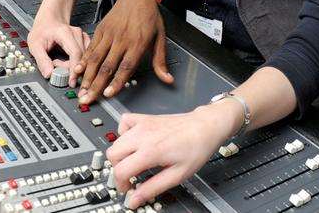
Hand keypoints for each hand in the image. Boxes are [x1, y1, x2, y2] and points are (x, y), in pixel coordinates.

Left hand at [27, 13, 90, 85]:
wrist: (49, 20)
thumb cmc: (42, 30)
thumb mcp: (35, 44)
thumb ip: (41, 60)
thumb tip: (49, 74)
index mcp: (66, 33)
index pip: (75, 54)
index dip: (74, 70)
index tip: (71, 82)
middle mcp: (78, 34)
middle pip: (81, 58)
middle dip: (68, 69)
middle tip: (54, 65)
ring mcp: (83, 37)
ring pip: (84, 59)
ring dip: (71, 66)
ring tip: (57, 61)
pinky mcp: (85, 42)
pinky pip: (84, 57)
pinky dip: (75, 63)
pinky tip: (65, 60)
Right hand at [76, 0, 172, 104]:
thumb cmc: (149, 16)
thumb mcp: (160, 37)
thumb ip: (160, 60)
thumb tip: (168, 79)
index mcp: (137, 43)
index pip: (126, 67)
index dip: (116, 82)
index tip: (108, 94)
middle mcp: (122, 40)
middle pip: (107, 66)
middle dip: (96, 85)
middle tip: (87, 99)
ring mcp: (109, 35)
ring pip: (96, 59)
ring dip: (87, 76)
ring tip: (81, 90)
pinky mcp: (100, 30)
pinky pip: (91, 48)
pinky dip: (83, 60)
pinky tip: (77, 70)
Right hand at [108, 102, 239, 208]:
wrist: (205, 126)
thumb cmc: (196, 148)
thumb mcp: (177, 175)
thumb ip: (152, 188)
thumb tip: (134, 200)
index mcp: (150, 151)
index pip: (120, 171)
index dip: (121, 185)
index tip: (128, 189)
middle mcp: (142, 136)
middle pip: (112, 155)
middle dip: (118, 169)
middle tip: (131, 176)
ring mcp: (142, 125)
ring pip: (116, 141)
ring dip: (120, 154)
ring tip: (135, 161)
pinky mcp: (144, 118)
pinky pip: (123, 122)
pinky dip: (124, 133)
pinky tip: (134, 141)